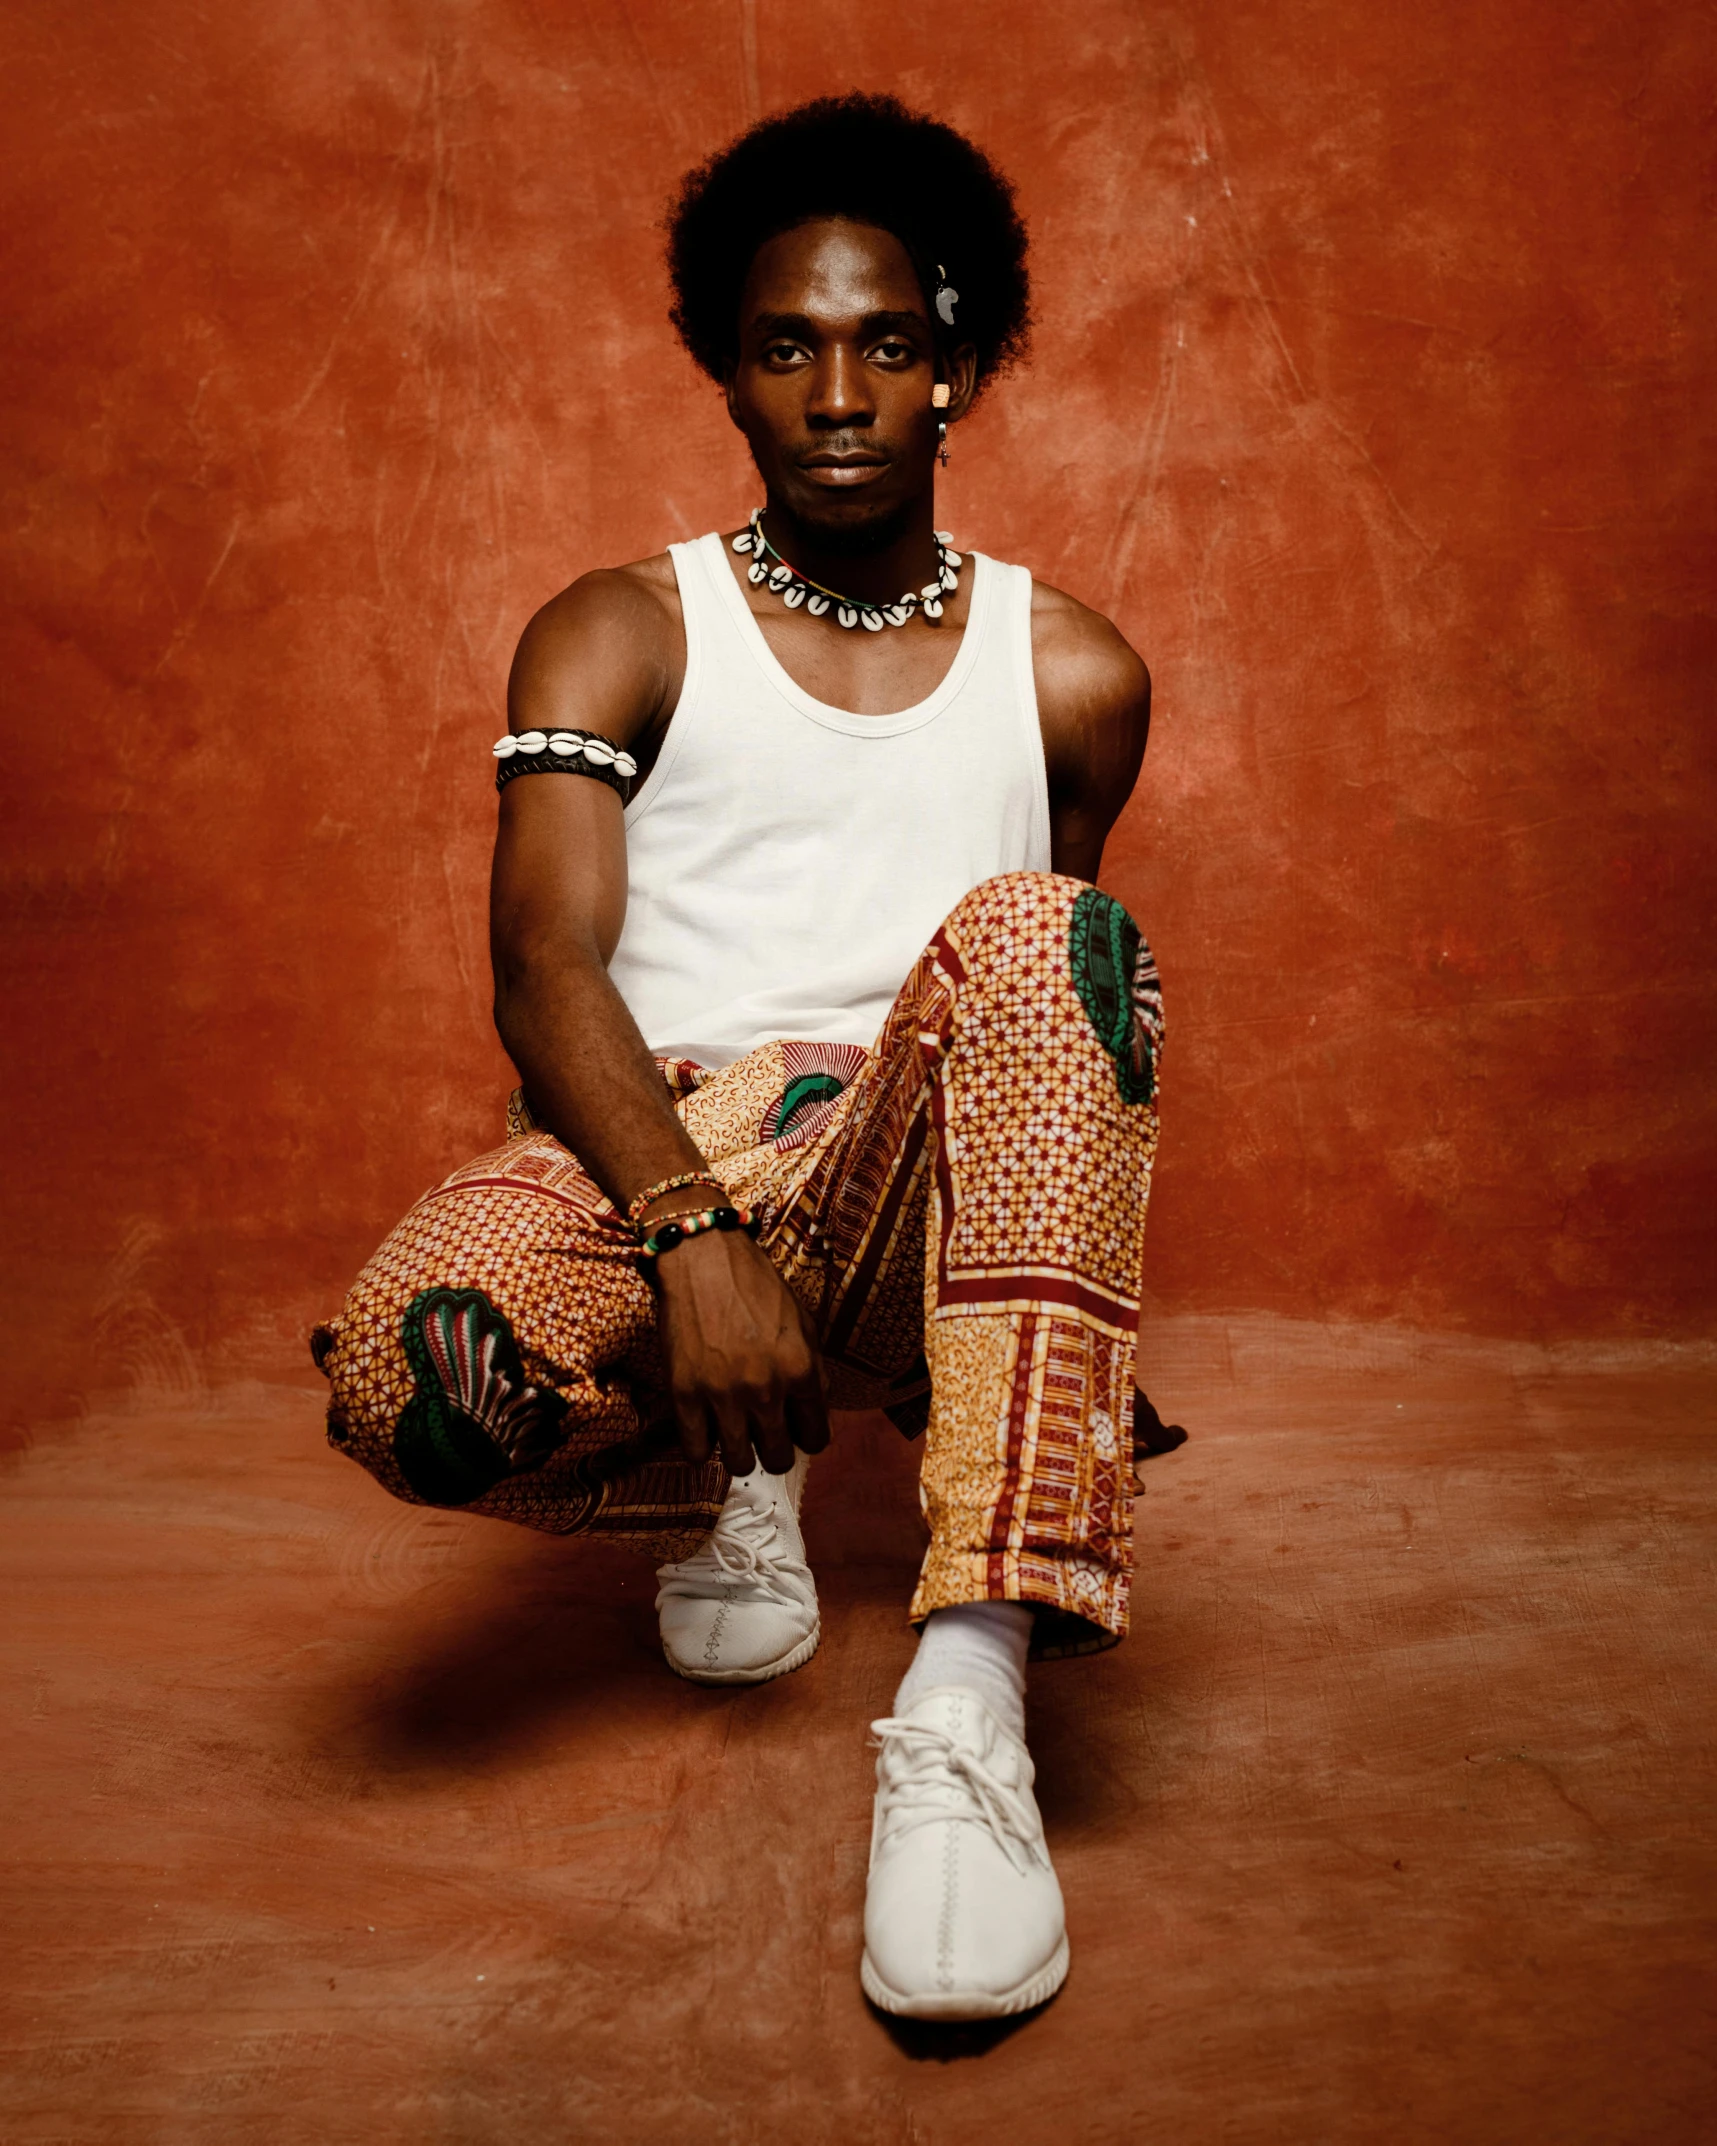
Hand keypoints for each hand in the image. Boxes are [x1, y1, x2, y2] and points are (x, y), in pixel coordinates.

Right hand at [652, 1226, 829, 1475]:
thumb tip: (814, 1410)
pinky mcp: (683, 1393)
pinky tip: (705, 1430)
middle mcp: (765, 1390)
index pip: (815, 1439)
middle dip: (774, 1450)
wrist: (703, 1256)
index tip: (795, 1430)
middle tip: (764, 1433)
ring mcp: (722, 1395)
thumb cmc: (756, 1286)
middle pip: (778, 1458)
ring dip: (740, 1454)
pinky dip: (702, 1448)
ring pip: (739, 1463)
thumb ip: (814, 1369)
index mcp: (801, 1372)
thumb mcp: (802, 1322)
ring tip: (734, 1433)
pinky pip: (696, 1451)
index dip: (806, 1437)